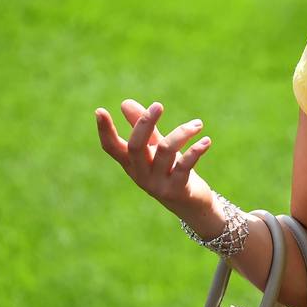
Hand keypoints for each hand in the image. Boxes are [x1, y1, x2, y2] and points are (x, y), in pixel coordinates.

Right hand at [95, 99, 212, 215]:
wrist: (191, 204)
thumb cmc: (171, 171)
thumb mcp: (156, 149)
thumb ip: (145, 129)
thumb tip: (124, 102)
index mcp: (131, 163)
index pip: (112, 147)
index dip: (105, 131)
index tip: (99, 110)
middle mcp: (140, 174)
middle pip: (135, 146)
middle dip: (145, 123)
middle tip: (158, 105)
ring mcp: (157, 183)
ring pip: (166, 151)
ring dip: (182, 133)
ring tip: (197, 124)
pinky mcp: (177, 189)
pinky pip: (185, 165)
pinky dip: (196, 150)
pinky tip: (206, 141)